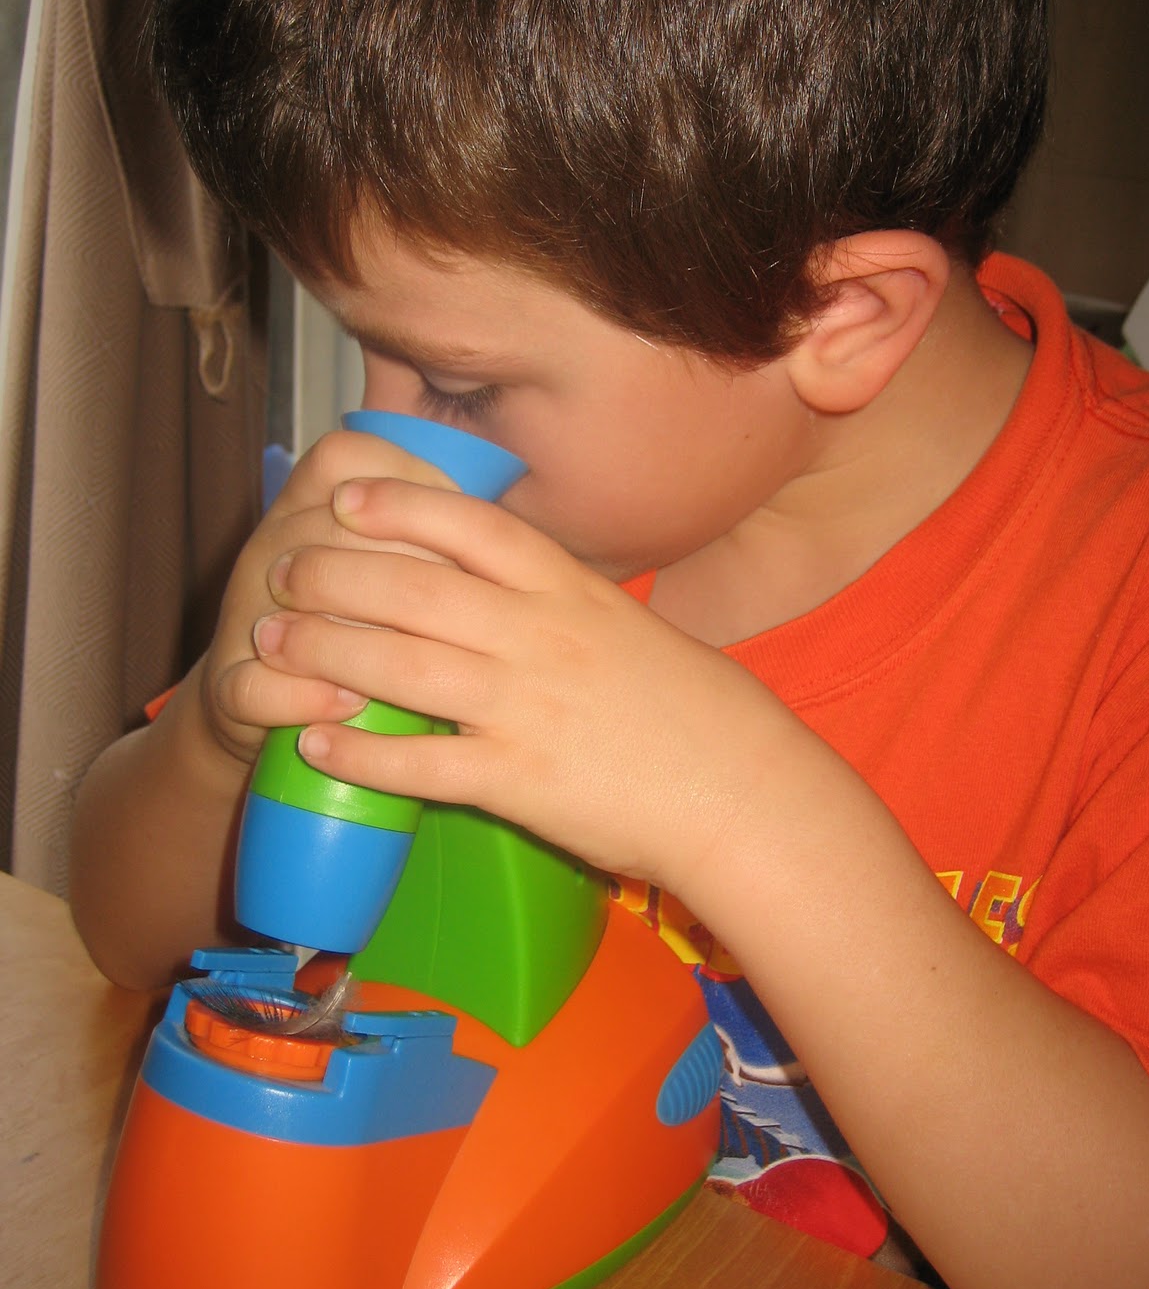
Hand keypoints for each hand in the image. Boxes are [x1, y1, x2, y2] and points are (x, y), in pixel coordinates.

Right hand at [198, 431, 455, 766]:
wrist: (272, 709)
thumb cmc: (366, 630)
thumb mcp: (392, 568)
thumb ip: (430, 535)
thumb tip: (498, 513)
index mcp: (310, 508)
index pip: (347, 460)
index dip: (410, 487)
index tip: (464, 531)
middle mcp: (272, 550)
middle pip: (331, 529)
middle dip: (406, 567)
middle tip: (462, 609)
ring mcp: (243, 618)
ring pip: (293, 603)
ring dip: (355, 630)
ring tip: (414, 660)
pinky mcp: (229, 690)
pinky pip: (256, 685)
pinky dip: (306, 695)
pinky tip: (353, 703)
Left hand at [251, 476, 801, 891]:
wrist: (739, 792)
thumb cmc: (692, 710)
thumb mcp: (628, 627)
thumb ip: (562, 601)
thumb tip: (502, 579)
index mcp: (572, 592)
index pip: (472, 526)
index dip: (400, 504)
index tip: (346, 496)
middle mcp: (541, 636)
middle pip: (414, 587)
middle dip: (334, 573)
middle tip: (282, 572)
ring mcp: (526, 707)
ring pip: (400, 665)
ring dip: (324, 650)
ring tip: (270, 643)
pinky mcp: (518, 780)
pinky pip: (420, 763)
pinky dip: (359, 754)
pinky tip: (315, 746)